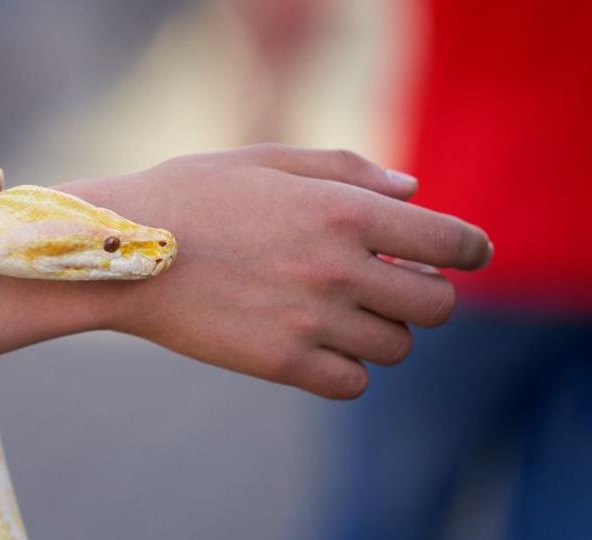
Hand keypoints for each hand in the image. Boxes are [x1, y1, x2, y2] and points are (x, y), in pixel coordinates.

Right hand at [62, 144, 491, 398]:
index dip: (472, 249)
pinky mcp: (280, 365)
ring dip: (382, 329)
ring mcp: (310, 322)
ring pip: (396, 346)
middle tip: (392, 283)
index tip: (466, 255)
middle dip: (427, 293)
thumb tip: (414, 192)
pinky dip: (347, 367)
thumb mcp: (267, 159)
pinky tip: (317, 343)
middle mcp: (338, 269)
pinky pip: (353, 382)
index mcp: (344, 211)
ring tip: (340, 310)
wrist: (120, 252)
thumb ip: (348, 169)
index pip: (453, 243)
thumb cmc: (191, 194)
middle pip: (437, 305)